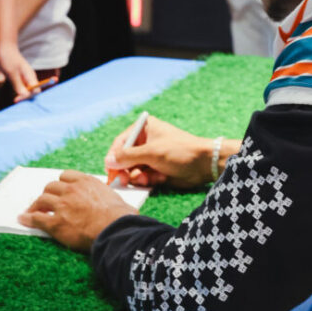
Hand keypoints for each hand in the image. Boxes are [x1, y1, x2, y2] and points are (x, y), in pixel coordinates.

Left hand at [0, 41, 37, 100]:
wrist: (4, 48)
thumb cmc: (8, 59)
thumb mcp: (12, 73)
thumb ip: (18, 84)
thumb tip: (25, 95)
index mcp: (30, 76)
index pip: (36, 90)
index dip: (28, 96)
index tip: (16, 99)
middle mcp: (30, 77)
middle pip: (32, 91)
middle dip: (24, 96)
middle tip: (14, 100)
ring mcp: (25, 77)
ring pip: (26, 90)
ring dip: (20, 93)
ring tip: (12, 95)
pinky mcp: (20, 77)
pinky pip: (20, 86)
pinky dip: (16, 89)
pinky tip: (10, 86)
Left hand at [18, 171, 137, 251]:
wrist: (114, 229)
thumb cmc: (121, 217)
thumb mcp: (117, 200)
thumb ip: (111, 199)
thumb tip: (127, 208)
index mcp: (86, 182)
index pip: (66, 176)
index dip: (61, 184)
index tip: (59, 189)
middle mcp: (72, 190)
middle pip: (51, 186)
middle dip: (47, 193)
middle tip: (44, 201)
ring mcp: (62, 205)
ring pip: (42, 200)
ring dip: (35, 205)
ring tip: (31, 210)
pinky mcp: (56, 222)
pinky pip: (37, 218)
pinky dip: (28, 218)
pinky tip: (23, 219)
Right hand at [104, 114, 228, 189]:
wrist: (203, 164)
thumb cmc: (178, 150)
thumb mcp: (151, 152)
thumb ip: (127, 157)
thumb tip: (108, 161)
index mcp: (143, 129)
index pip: (120, 143)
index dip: (113, 158)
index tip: (110, 172)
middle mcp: (145, 141)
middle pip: (124, 159)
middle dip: (126, 170)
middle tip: (124, 182)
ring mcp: (151, 156)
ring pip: (133, 170)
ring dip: (138, 177)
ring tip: (149, 179)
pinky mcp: (157, 169)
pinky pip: (143, 177)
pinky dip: (148, 180)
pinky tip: (160, 179)